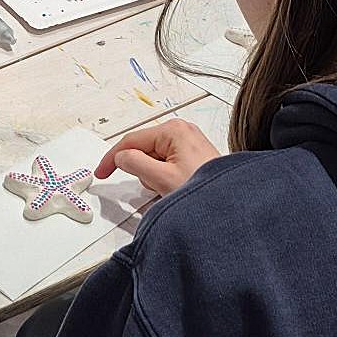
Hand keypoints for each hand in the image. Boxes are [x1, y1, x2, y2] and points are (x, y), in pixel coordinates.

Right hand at [96, 119, 220, 196]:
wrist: (234, 206)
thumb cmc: (206, 191)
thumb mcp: (162, 179)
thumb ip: (135, 164)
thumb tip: (121, 158)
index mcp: (173, 130)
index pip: (131, 140)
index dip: (112, 158)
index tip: (102, 172)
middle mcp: (182, 131)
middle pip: (143, 149)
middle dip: (143, 170)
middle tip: (156, 186)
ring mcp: (189, 143)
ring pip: (154, 159)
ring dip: (155, 176)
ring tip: (172, 188)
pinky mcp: (194, 156)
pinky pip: (167, 165)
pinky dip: (164, 178)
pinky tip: (176, 188)